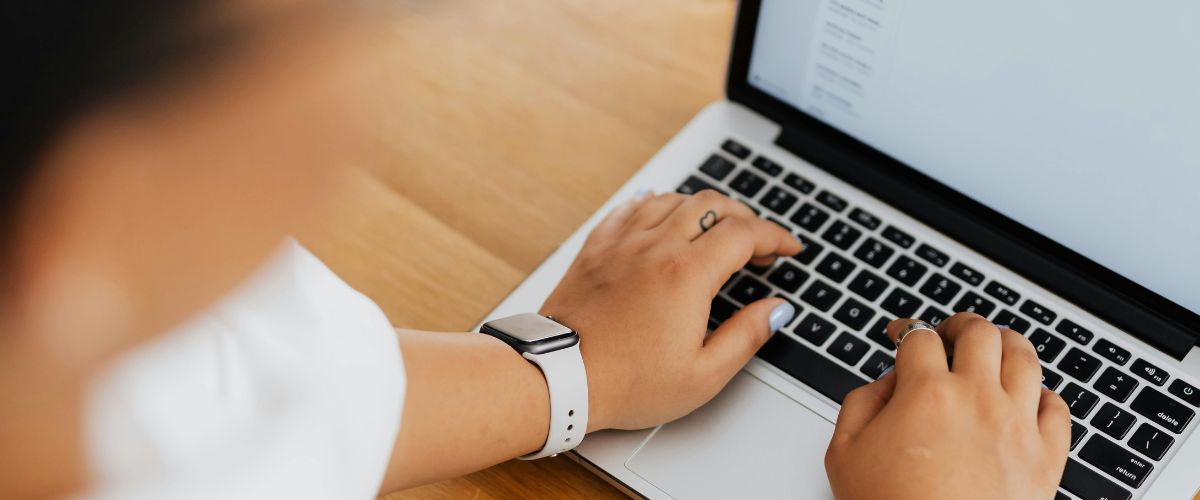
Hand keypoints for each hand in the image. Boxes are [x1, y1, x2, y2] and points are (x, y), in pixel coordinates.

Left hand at [541, 189, 802, 430]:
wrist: (558, 377)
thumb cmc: (627, 383)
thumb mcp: (703, 374)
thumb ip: (747, 336)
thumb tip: (776, 310)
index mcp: (688, 274)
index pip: (745, 233)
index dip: (776, 236)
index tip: (789, 247)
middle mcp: (655, 247)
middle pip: (712, 205)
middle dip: (744, 217)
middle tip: (757, 243)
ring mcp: (622, 243)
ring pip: (672, 199)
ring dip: (702, 207)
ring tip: (715, 228)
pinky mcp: (595, 248)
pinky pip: (630, 208)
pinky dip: (655, 204)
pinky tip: (660, 212)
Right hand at [825, 313, 1070, 499]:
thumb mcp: (844, 453)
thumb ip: (860, 403)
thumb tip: (885, 382)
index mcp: (927, 394)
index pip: (920, 336)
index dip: (906, 328)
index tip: (902, 335)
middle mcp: (978, 400)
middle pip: (980, 332)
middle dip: (959, 325)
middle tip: (949, 333)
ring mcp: (1018, 426)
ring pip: (1025, 357)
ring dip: (1005, 344)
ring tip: (993, 349)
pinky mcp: (1046, 458)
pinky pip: (1057, 407)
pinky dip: (1042, 394)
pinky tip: (1026, 398)